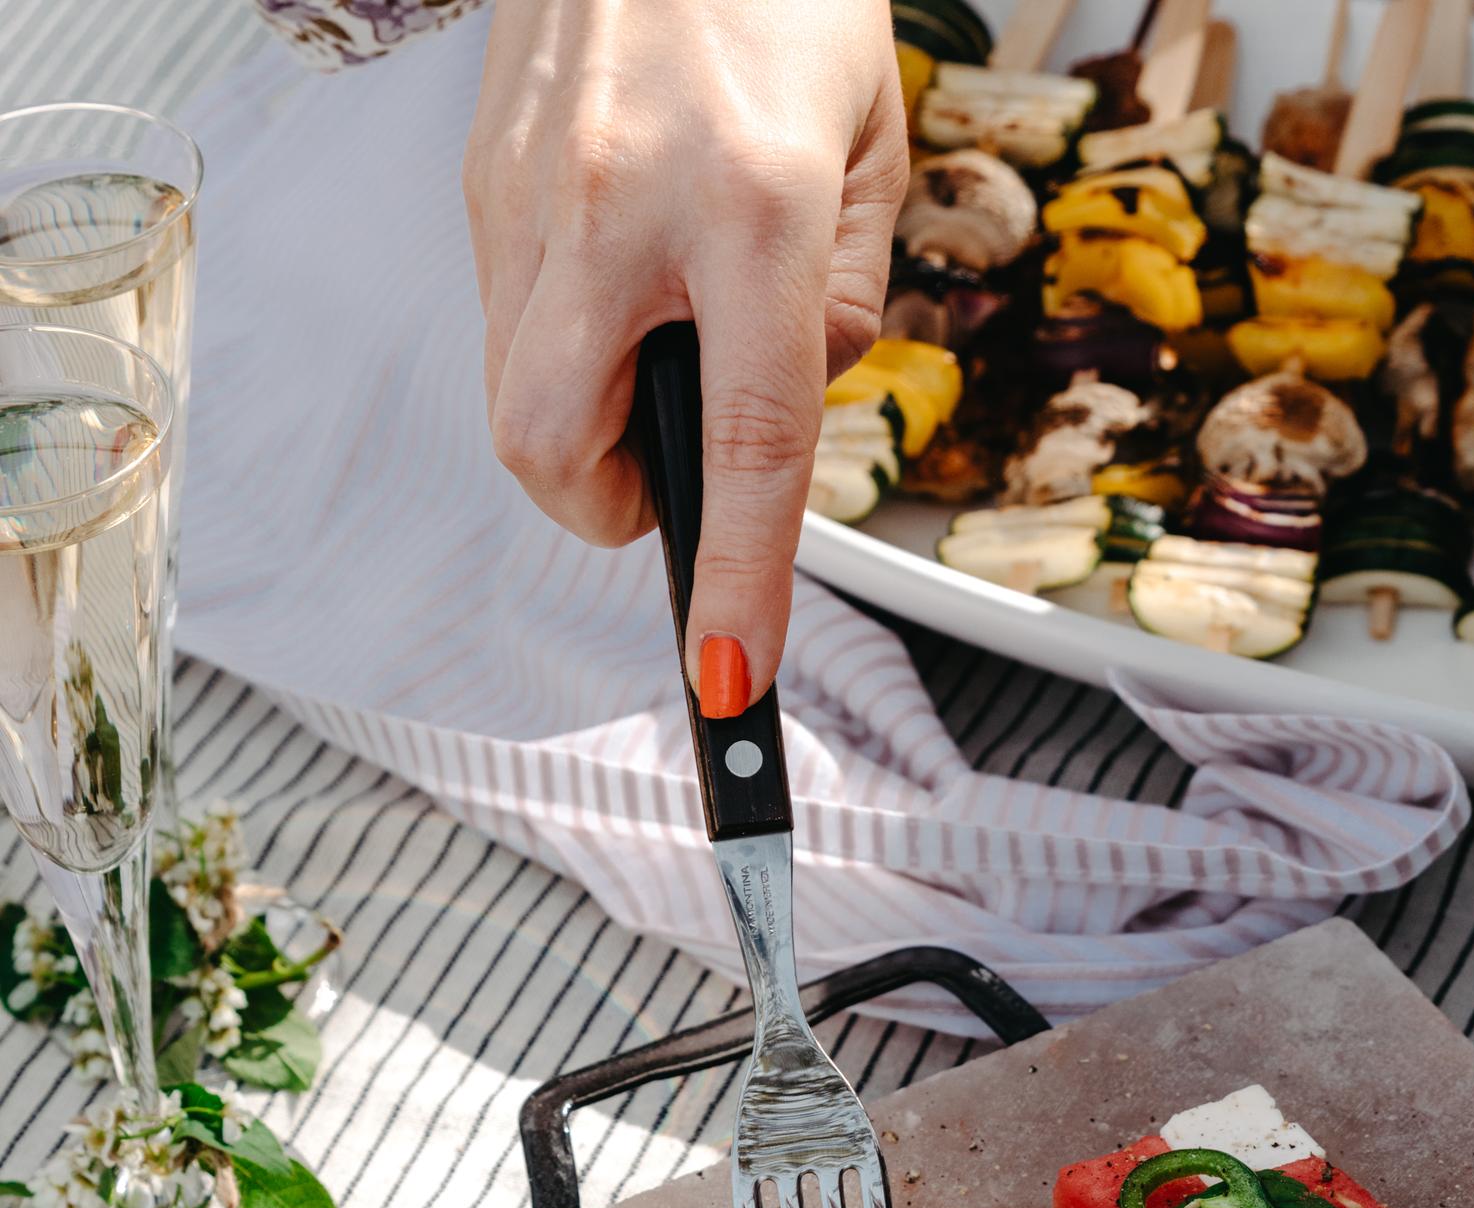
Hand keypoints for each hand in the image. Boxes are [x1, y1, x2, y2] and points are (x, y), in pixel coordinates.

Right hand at [464, 0, 905, 707]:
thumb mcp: (869, 148)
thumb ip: (846, 299)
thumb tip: (795, 400)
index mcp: (754, 205)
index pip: (744, 440)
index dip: (739, 575)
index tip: (730, 673)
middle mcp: (624, 207)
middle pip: (554, 451)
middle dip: (612, 510)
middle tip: (675, 475)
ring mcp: (532, 194)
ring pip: (516, 400)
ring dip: (586, 432)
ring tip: (658, 358)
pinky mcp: (483, 180)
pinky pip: (511, 322)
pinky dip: (566, 349)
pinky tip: (622, 282)